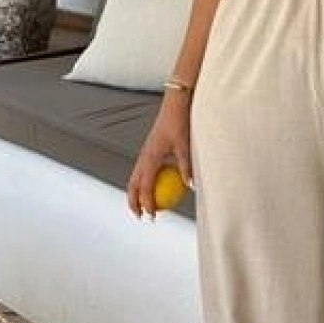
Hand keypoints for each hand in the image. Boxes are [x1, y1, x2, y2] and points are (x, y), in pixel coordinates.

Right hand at [126, 97, 192, 219]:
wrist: (174, 105)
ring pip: (135, 179)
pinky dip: (144, 183)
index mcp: (150, 158)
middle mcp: (143, 157)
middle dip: (133, 202)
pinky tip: (155, 190)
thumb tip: (191, 187)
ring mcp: (144, 153)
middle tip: (141, 217)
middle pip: (132, 185)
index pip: (144, 186)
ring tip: (144, 207)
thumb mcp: (185, 147)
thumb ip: (186, 167)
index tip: (151, 216)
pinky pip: (143, 172)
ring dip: (136, 194)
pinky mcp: (149, 151)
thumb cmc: (180, 123)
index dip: (146, 203)